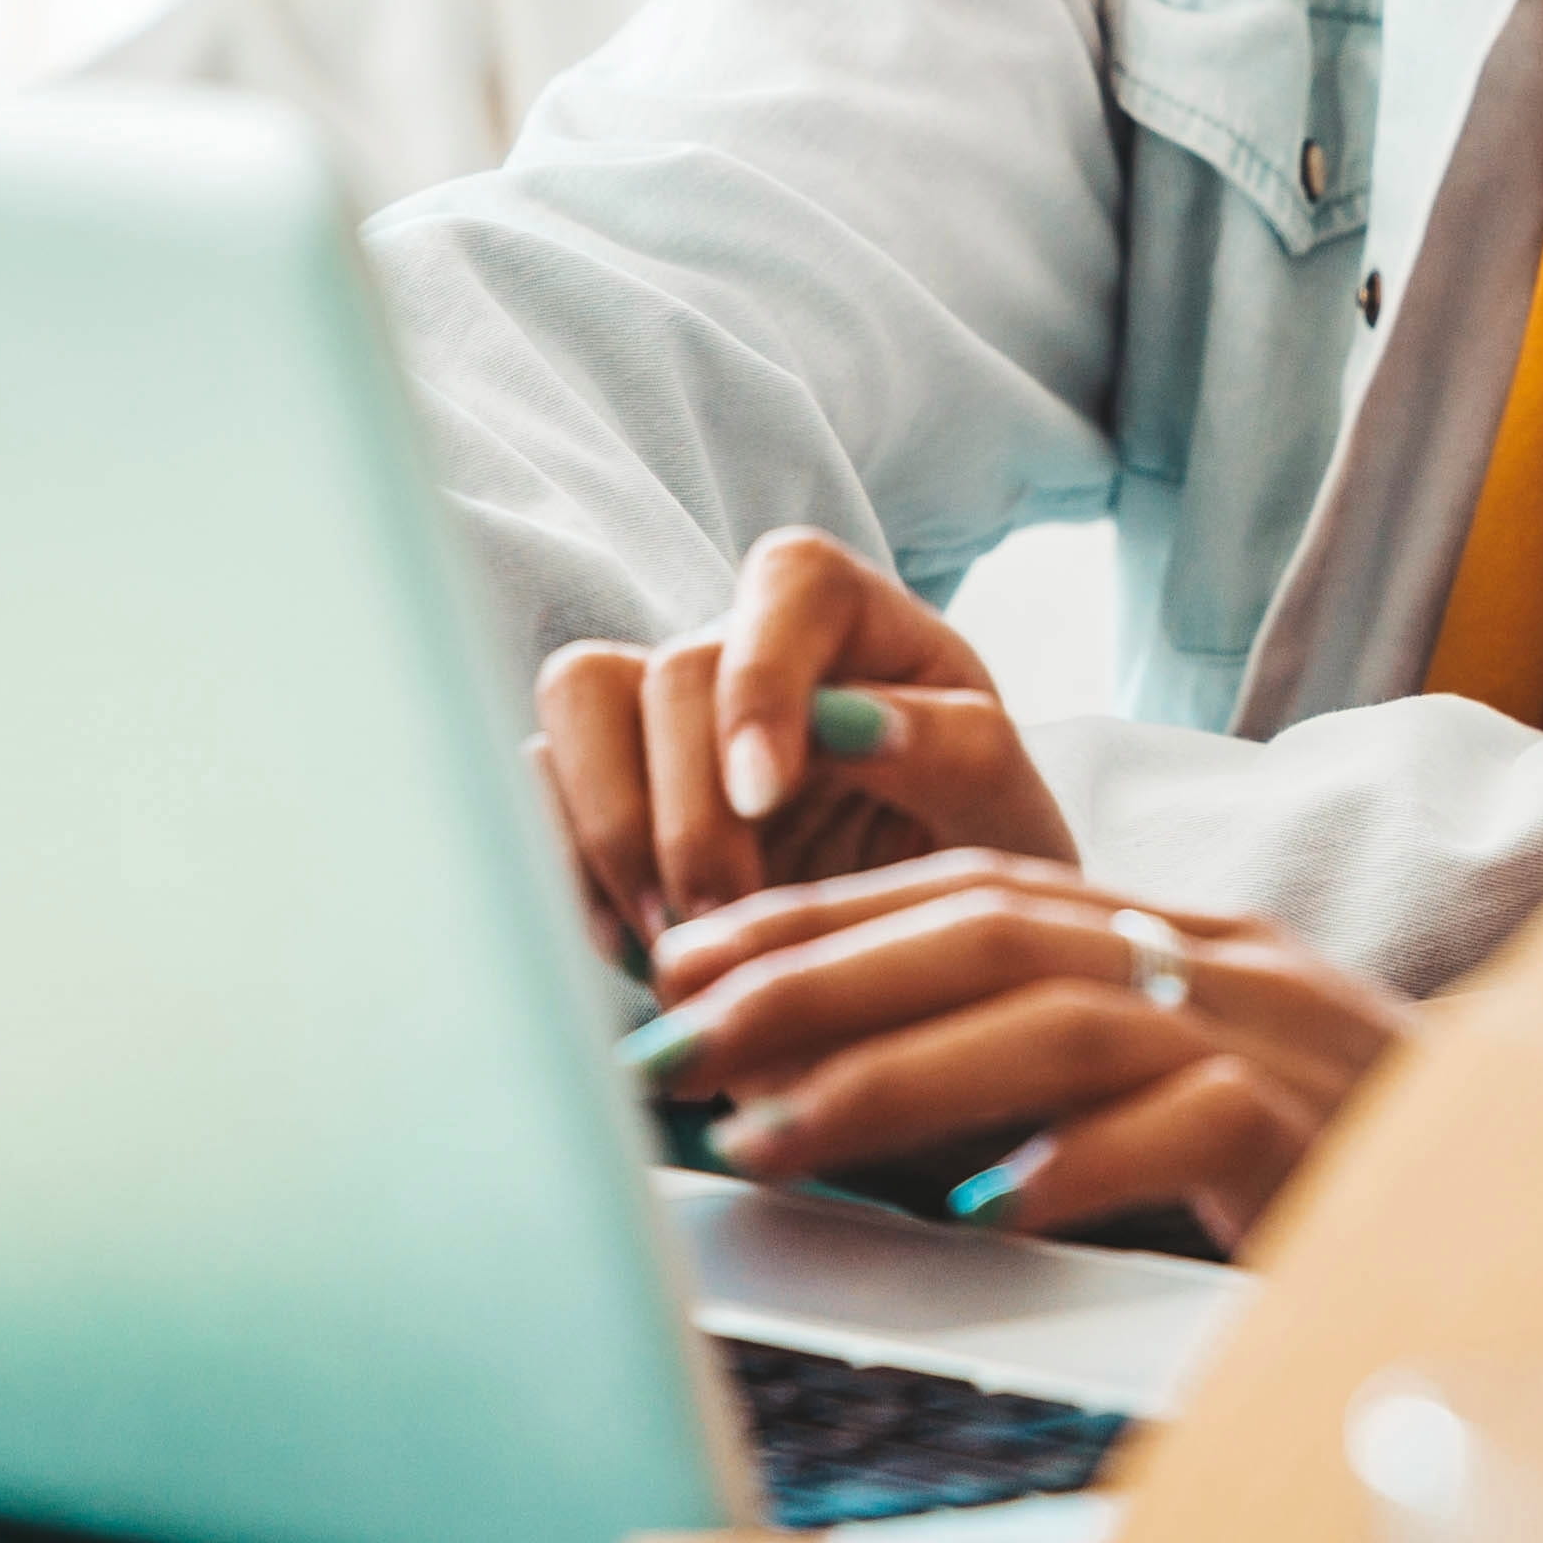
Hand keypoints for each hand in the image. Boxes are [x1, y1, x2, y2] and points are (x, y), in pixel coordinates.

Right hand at [530, 528, 1076, 950]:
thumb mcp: (1007, 818)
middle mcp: (748, 648)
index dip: (760, 681)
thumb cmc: (980, 868)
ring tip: (670, 943)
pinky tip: (628, 952)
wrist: (932, 962)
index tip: (766, 800)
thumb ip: (954, 754)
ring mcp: (663, 714)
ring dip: (611, 830)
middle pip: (672, 667)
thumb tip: (855, 722)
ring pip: (578, 698)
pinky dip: (565, 867)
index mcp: (860, 622)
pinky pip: (535, 783)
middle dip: (688, 813)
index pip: (790, 580)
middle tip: (725, 922)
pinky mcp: (603, 786)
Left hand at [626, 854, 1413, 1252]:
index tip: (681, 956)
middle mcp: (1216, 959)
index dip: (817, 914)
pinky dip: (1074, 1162)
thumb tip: (856, 1106)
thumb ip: (1057, 1073)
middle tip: (672, 1037)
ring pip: (1052, 1019)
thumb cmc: (1341, 1167)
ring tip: (763, 1135)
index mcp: (1176, 934)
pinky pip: (1181, 1125)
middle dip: (811, 978)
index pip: (969, 888)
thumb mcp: (1186, 1091)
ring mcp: (1271, 1037)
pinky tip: (981, 1208)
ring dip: (891, 1076)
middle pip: (985, 929)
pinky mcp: (1316, 1132)